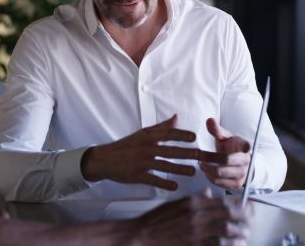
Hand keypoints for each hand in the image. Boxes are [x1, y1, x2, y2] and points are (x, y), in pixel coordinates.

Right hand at [80, 114, 198, 189]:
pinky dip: (165, 184)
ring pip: (164, 166)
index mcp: (147, 137)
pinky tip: (175, 186)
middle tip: (200, 155)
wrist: (104, 159)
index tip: (194, 137)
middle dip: (186, 153)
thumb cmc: (126, 145)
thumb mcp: (142, 133)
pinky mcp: (136, 175)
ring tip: (193, 171)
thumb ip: (161, 127)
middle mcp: (145, 148)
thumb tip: (177, 117)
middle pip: (170, 150)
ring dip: (180, 169)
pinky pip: (153, 180)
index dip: (182, 135)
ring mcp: (141, 162)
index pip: (168, 134)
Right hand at [132, 189, 248, 245]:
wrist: (142, 234)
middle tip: (250, 221)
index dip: (237, 205)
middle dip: (243, 218)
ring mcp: (196, 231)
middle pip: (228, 214)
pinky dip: (229, 244)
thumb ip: (194, 198)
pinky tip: (235, 244)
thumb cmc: (156, 221)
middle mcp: (196, 215)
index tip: (245, 207)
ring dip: (239, 232)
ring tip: (245, 234)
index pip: (221, 202)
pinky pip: (217, 244)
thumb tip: (209, 193)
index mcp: (192, 203)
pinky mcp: (194, 244)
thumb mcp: (175, 203)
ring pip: (226, 229)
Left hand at [199, 118, 250, 189]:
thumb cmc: (230, 147)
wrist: (239, 165)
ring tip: (201, 163)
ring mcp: (242, 174)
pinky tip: (206, 171)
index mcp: (244, 146)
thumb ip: (217, 130)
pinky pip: (219, 182)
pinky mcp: (235, 185)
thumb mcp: (224, 137)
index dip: (244, 146)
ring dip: (207, 168)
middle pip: (225, 159)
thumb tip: (209, 120)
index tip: (240, 146)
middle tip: (199, 155)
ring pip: (220, 172)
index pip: (246, 146)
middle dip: (209, 157)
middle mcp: (245, 161)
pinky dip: (209, 176)